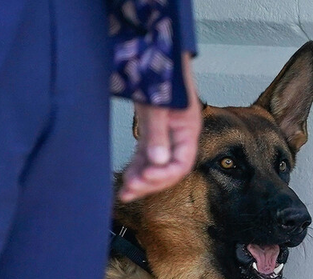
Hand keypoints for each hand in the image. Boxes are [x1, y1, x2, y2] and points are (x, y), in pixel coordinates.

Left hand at [119, 54, 201, 202]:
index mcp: (188, 129)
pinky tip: (127, 179)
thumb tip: (158, 162)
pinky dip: (137, 168)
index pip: (181, 163)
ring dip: (141, 179)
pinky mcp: (152, 131)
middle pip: (168, 169)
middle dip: (150, 182)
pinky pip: (147, 157)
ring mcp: (166, 135)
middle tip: (129, 190)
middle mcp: (179, 136)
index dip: (164, 175)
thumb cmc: (161, 71)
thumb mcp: (157, 104)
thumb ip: (157, 133)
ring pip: (156, 166)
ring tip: (124, 192)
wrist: (155, 51)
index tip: (145, 178)